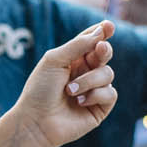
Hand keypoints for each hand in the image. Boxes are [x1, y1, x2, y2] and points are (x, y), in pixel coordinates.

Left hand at [14, 21, 117, 146]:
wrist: (36, 121)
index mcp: (73, 59)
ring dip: (88, 81)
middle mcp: (85, 72)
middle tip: (100, 49)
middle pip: (104, 54)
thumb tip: (101, 33)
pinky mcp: (100, 108)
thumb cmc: (40, 89)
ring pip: (107, 74)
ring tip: (70, 91)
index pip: (91, 41)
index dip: (101, 32)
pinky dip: (94, 95)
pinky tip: (78, 102)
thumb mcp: (55, 60)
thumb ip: (78, 45)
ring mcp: (93, 90)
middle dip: (103, 50)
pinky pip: (110, 93)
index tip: (108, 26)